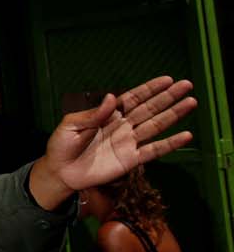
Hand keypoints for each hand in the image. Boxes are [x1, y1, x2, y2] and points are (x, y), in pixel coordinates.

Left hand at [28, 76, 195, 209]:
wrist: (60, 172)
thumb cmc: (62, 145)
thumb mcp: (71, 125)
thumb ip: (92, 114)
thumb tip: (110, 98)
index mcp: (107, 114)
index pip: (133, 98)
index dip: (150, 89)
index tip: (167, 80)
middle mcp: (122, 125)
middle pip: (150, 108)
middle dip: (168, 97)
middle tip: (187, 85)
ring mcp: (128, 142)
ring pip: (156, 126)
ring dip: (174, 115)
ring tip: (191, 103)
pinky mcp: (131, 160)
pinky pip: (154, 150)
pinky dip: (170, 144)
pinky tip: (186, 135)